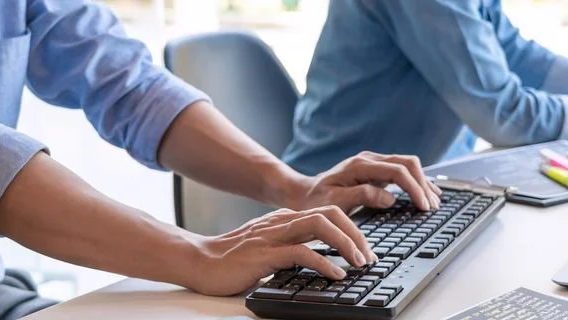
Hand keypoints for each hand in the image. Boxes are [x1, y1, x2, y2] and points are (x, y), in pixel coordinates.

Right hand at [187, 206, 375, 295]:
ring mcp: (273, 235)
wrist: (198, 262)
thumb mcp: (269, 247)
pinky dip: (324, 263)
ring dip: (346, 244)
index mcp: (285, 219)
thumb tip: (322, 258)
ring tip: (359, 263)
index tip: (365, 250)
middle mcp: (282, 221)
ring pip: (320, 226)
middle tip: (369, 257)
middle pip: (330, 214)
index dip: (352, 229)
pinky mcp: (264, 253)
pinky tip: (335, 274)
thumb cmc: (232, 259)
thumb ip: (292, 246)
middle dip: (356, 234)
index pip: (328, 213)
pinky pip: (301, 252)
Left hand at [289, 151, 442, 212]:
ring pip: (407, 165)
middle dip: (423, 184)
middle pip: (407, 163)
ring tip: (433, 201)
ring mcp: (373, 163)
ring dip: (422, 181)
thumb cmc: (316, 200)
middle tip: (432, 206)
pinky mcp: (375, 170)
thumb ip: (361, 196)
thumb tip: (389, 198)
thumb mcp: (334, 202)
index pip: (398, 171)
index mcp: (360, 166)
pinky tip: (424, 192)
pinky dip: (415, 181)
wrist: (302, 193)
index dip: (414, 188)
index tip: (423, 206)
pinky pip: (401, 170)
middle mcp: (369, 159)